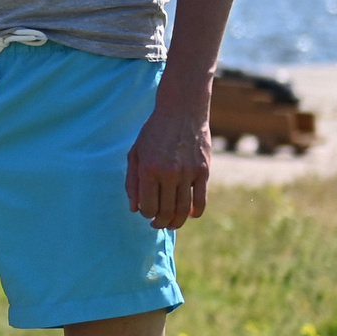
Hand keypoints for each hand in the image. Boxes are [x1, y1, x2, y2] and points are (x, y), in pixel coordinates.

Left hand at [126, 90, 212, 230]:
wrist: (182, 111)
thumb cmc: (154, 133)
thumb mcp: (135, 153)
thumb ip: (132, 182)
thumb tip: (134, 209)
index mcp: (148, 169)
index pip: (147, 206)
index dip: (146, 213)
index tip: (146, 212)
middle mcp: (169, 173)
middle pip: (165, 211)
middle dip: (160, 222)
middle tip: (157, 224)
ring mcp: (188, 173)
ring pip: (183, 210)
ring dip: (176, 222)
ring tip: (171, 224)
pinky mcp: (203, 171)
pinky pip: (201, 201)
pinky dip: (195, 213)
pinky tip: (189, 215)